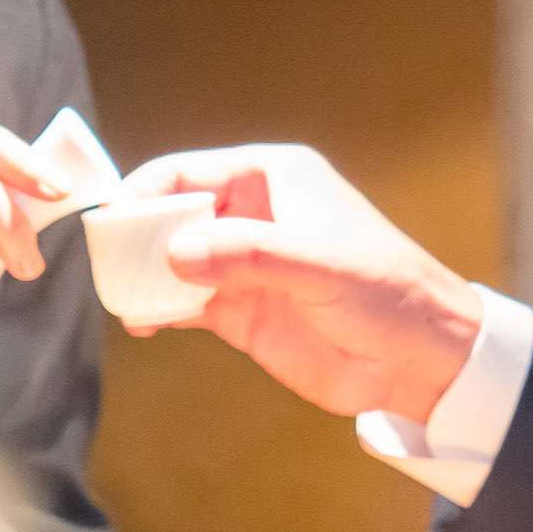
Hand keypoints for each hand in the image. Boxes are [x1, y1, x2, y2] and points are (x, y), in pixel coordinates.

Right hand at [126, 143, 481, 419]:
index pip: (187, 172)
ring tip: (123, 298)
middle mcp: (250, 215)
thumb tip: (176, 252)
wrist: (420, 359)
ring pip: (169, 260)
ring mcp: (241, 265)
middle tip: (112, 268)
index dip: (144, 192)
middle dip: (135, 237)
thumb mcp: (322, 265)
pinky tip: (143, 323)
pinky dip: (157, 310)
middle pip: (168, 214)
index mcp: (272, 178)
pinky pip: (182, 303)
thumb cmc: (388, 293)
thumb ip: (250, 255)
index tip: (113, 224)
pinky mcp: (238, 311)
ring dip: (141, 277)